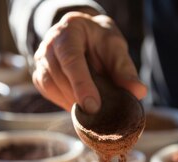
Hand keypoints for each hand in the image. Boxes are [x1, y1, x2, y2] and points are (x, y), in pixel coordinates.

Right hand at [32, 11, 146, 112]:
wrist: (83, 35)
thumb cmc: (99, 40)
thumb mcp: (115, 47)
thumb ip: (124, 69)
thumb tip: (138, 92)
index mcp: (69, 31)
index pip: (71, 59)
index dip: (81, 84)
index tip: (94, 107)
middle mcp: (50, 44)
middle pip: (59, 75)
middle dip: (77, 97)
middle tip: (97, 113)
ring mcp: (40, 59)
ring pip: (50, 86)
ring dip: (70, 101)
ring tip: (89, 110)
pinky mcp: (39, 75)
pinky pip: (48, 92)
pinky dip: (63, 101)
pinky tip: (77, 104)